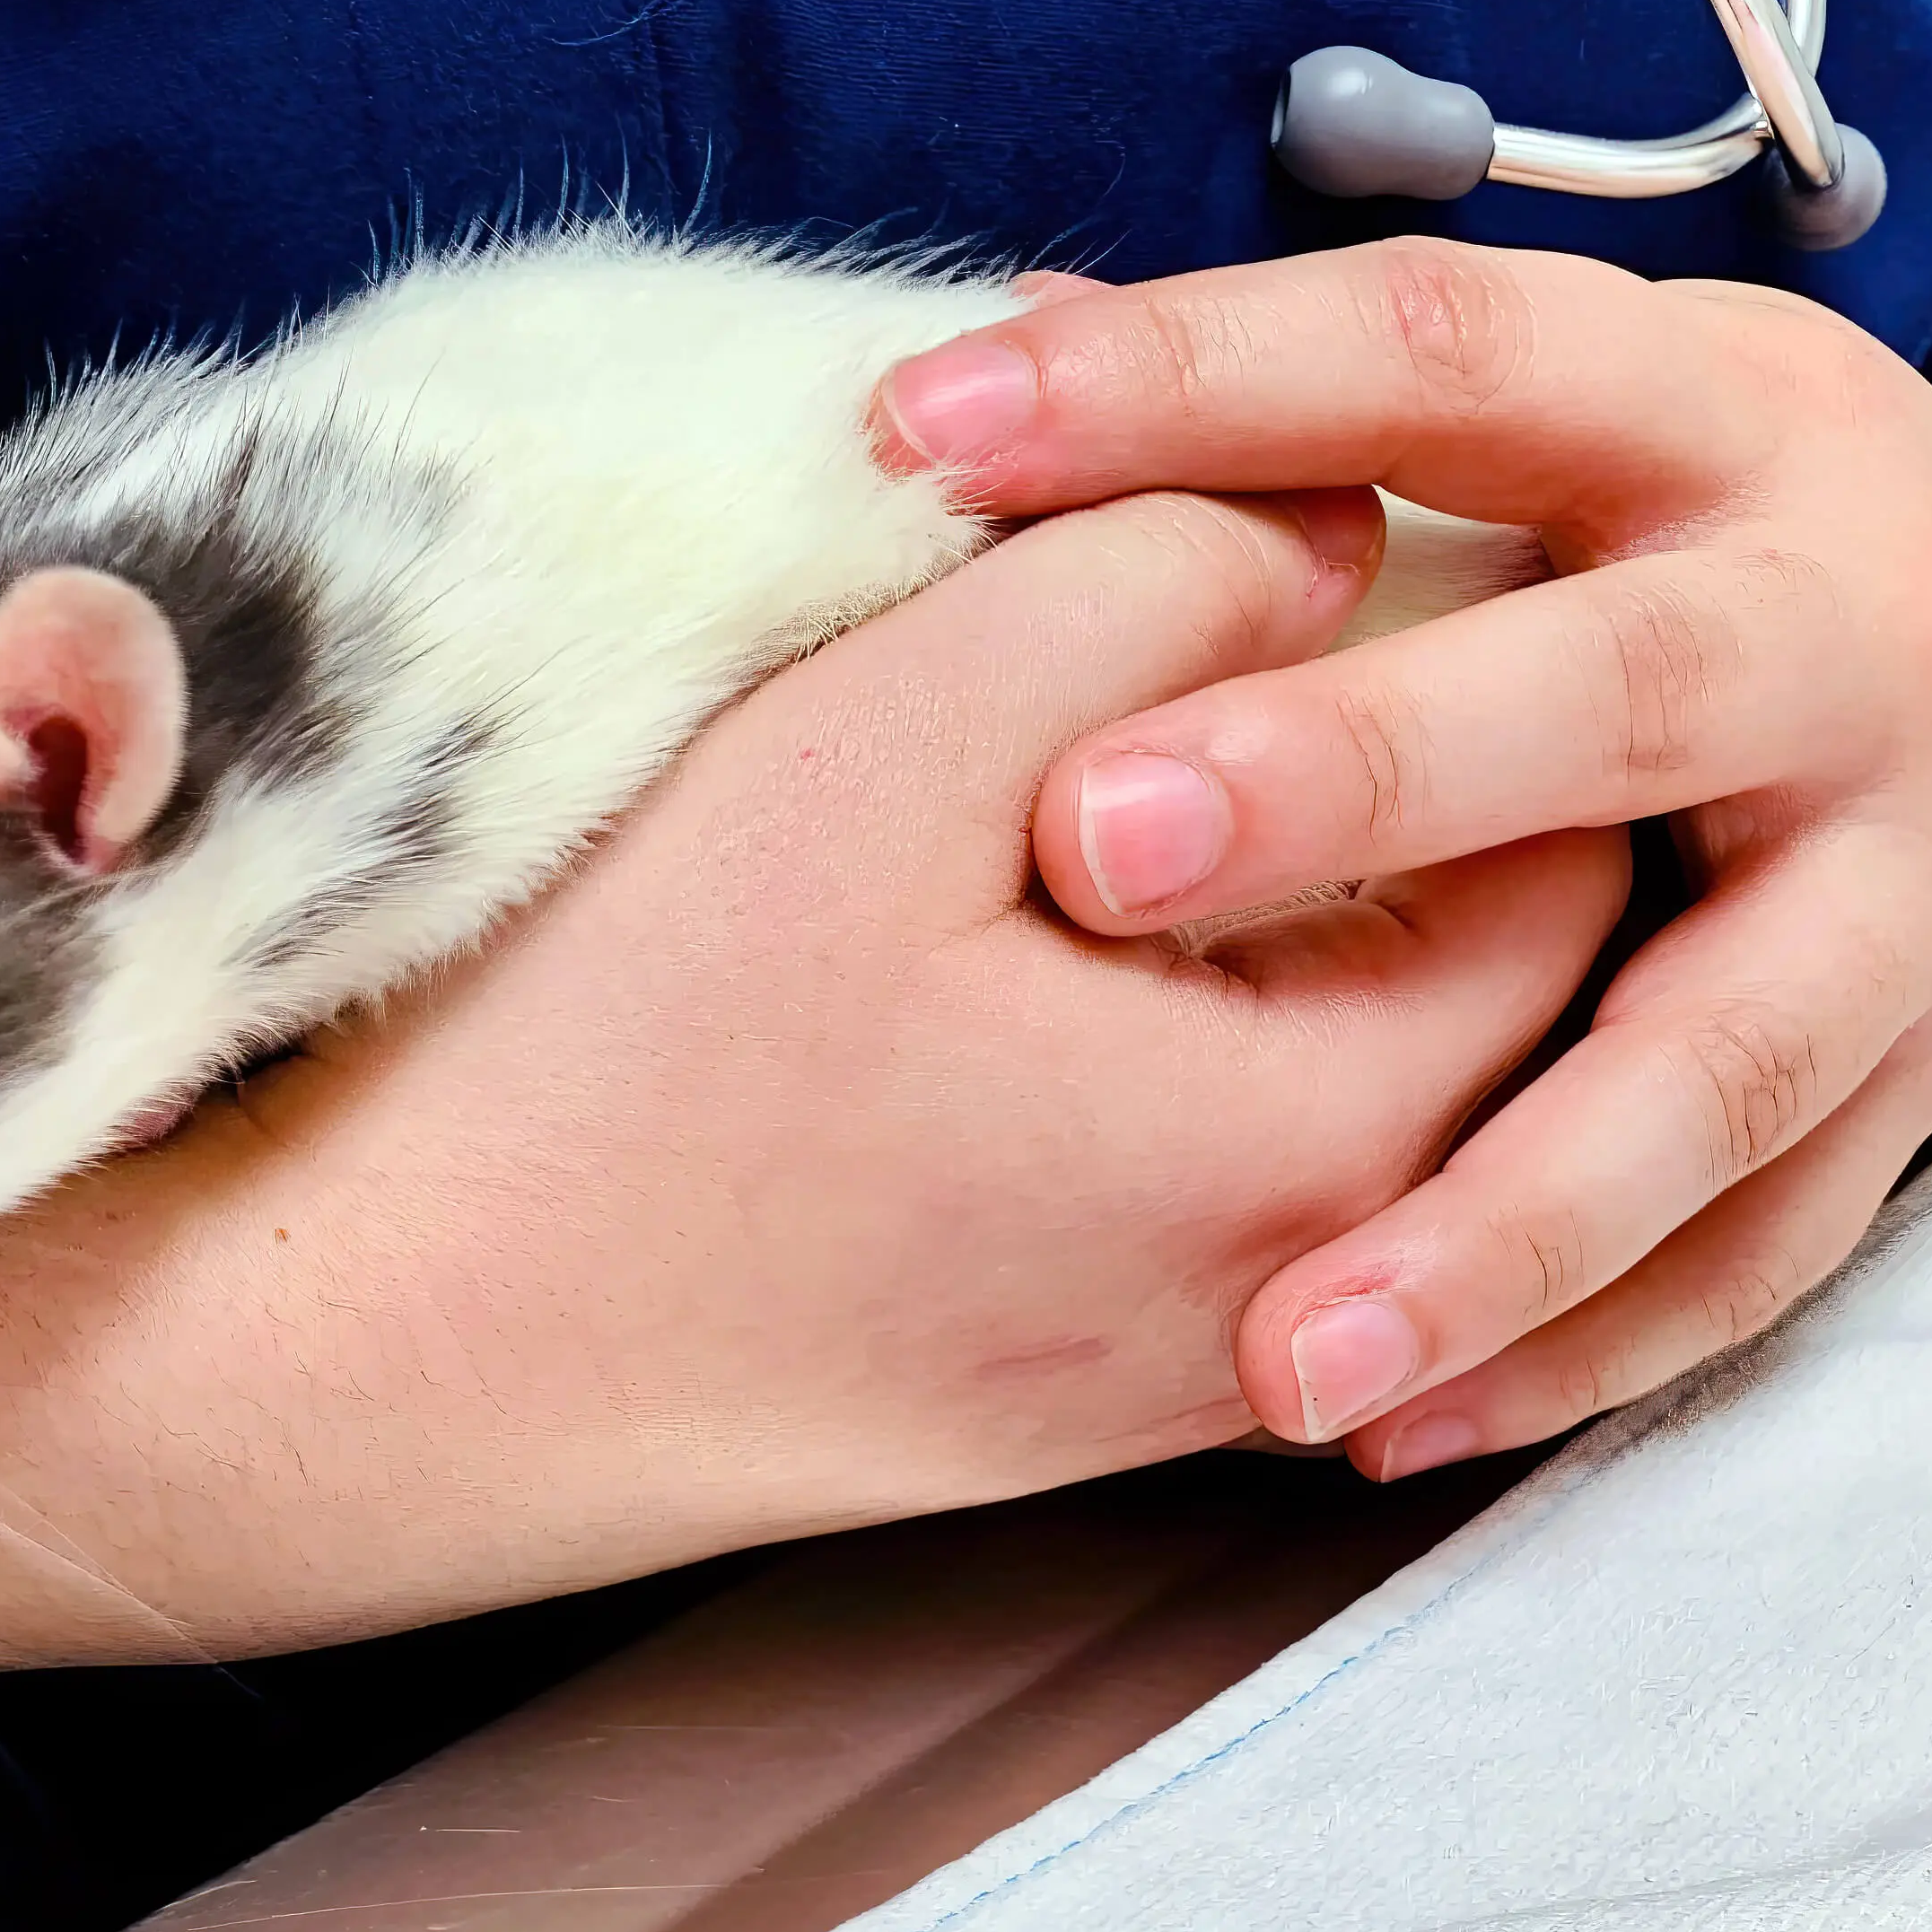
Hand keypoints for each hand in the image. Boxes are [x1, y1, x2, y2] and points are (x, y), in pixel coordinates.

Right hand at [0, 486, 1628, 1685]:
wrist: (370, 1366)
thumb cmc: (609, 1051)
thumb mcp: (888, 739)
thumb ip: (1156, 589)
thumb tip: (1337, 531)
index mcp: (1319, 1146)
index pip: (1560, 857)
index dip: (1474, 672)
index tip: (1331, 556)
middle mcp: (1297, 1305)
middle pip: (1477, 987)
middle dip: (1388, 791)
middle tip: (1210, 641)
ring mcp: (1175, 1381)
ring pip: (1342, 1086)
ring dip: (1278, 918)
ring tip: (1099, 778)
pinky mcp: (1055, 1401)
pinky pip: (1221, 1182)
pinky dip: (1186, 1039)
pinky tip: (1022, 951)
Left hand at [875, 241, 1931, 1480]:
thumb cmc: (1710, 526)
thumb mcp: (1561, 406)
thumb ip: (1317, 404)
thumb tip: (1003, 340)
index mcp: (1719, 420)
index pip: (1444, 356)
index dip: (1190, 382)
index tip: (934, 434)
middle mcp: (1847, 636)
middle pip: (1613, 697)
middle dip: (1360, 773)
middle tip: (1090, 846)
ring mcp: (1919, 880)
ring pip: (1717, 1058)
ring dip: (1500, 1213)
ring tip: (1282, 1349)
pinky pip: (1765, 1246)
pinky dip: (1584, 1344)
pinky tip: (1393, 1421)